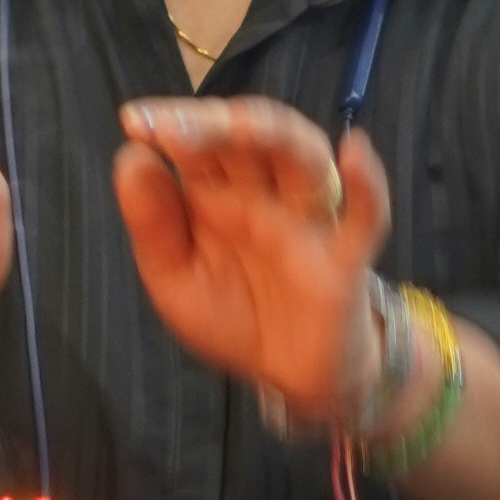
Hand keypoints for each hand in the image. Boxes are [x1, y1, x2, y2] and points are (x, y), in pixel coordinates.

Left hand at [113, 98, 392, 428]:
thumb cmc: (234, 316)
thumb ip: (154, 225)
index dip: (169, 123)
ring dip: (276, 136)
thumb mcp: (176, 279)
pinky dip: (368, 184)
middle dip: (211, 125)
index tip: (134, 121)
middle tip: (170, 127)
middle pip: (247, 139)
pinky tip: (355, 152)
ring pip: (304, 159)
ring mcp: (307, 221)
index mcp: (217, 194)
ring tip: (241, 127)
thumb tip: (132, 158)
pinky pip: (365, 217)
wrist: (291, 377)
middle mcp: (264, 194)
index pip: (198, 142)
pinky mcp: (344, 258)